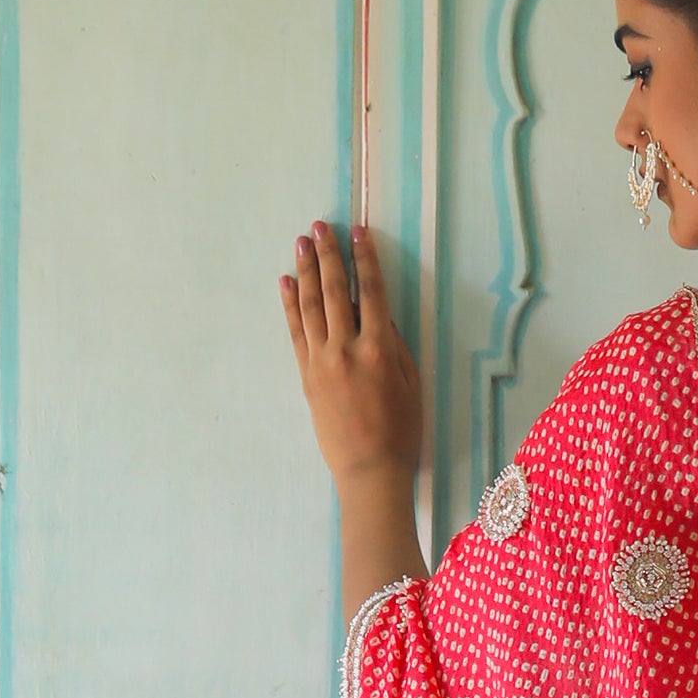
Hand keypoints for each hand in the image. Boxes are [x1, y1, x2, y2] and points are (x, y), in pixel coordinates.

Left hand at [281, 222, 422, 485]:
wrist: (369, 470)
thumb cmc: (400, 431)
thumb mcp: (411, 384)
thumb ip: (395, 345)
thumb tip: (377, 314)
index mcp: (380, 349)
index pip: (372, 293)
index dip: (365, 259)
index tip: (358, 232)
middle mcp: (347, 349)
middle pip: (335, 291)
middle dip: (329, 255)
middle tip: (321, 226)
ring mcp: (322, 361)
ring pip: (311, 306)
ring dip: (306, 270)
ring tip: (302, 243)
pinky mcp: (307, 375)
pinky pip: (296, 332)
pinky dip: (290, 305)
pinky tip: (286, 282)